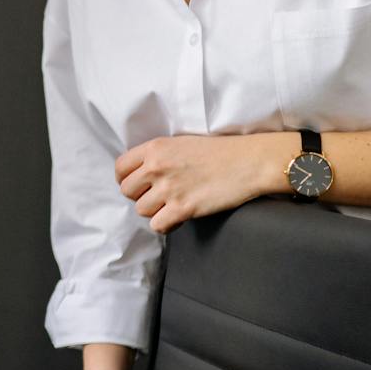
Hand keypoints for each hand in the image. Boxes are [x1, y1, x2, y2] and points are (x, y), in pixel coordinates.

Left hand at [115, 133, 286, 233]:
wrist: (250, 161)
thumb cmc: (219, 152)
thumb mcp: (180, 144)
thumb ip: (157, 156)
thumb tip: (140, 174)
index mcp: (155, 148)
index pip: (120, 168)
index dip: (126, 179)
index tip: (138, 185)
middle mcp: (157, 167)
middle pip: (128, 192)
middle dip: (141, 196)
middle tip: (159, 196)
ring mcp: (169, 188)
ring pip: (142, 210)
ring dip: (155, 211)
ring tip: (172, 205)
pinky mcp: (183, 208)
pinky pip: (158, 225)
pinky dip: (166, 225)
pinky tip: (178, 218)